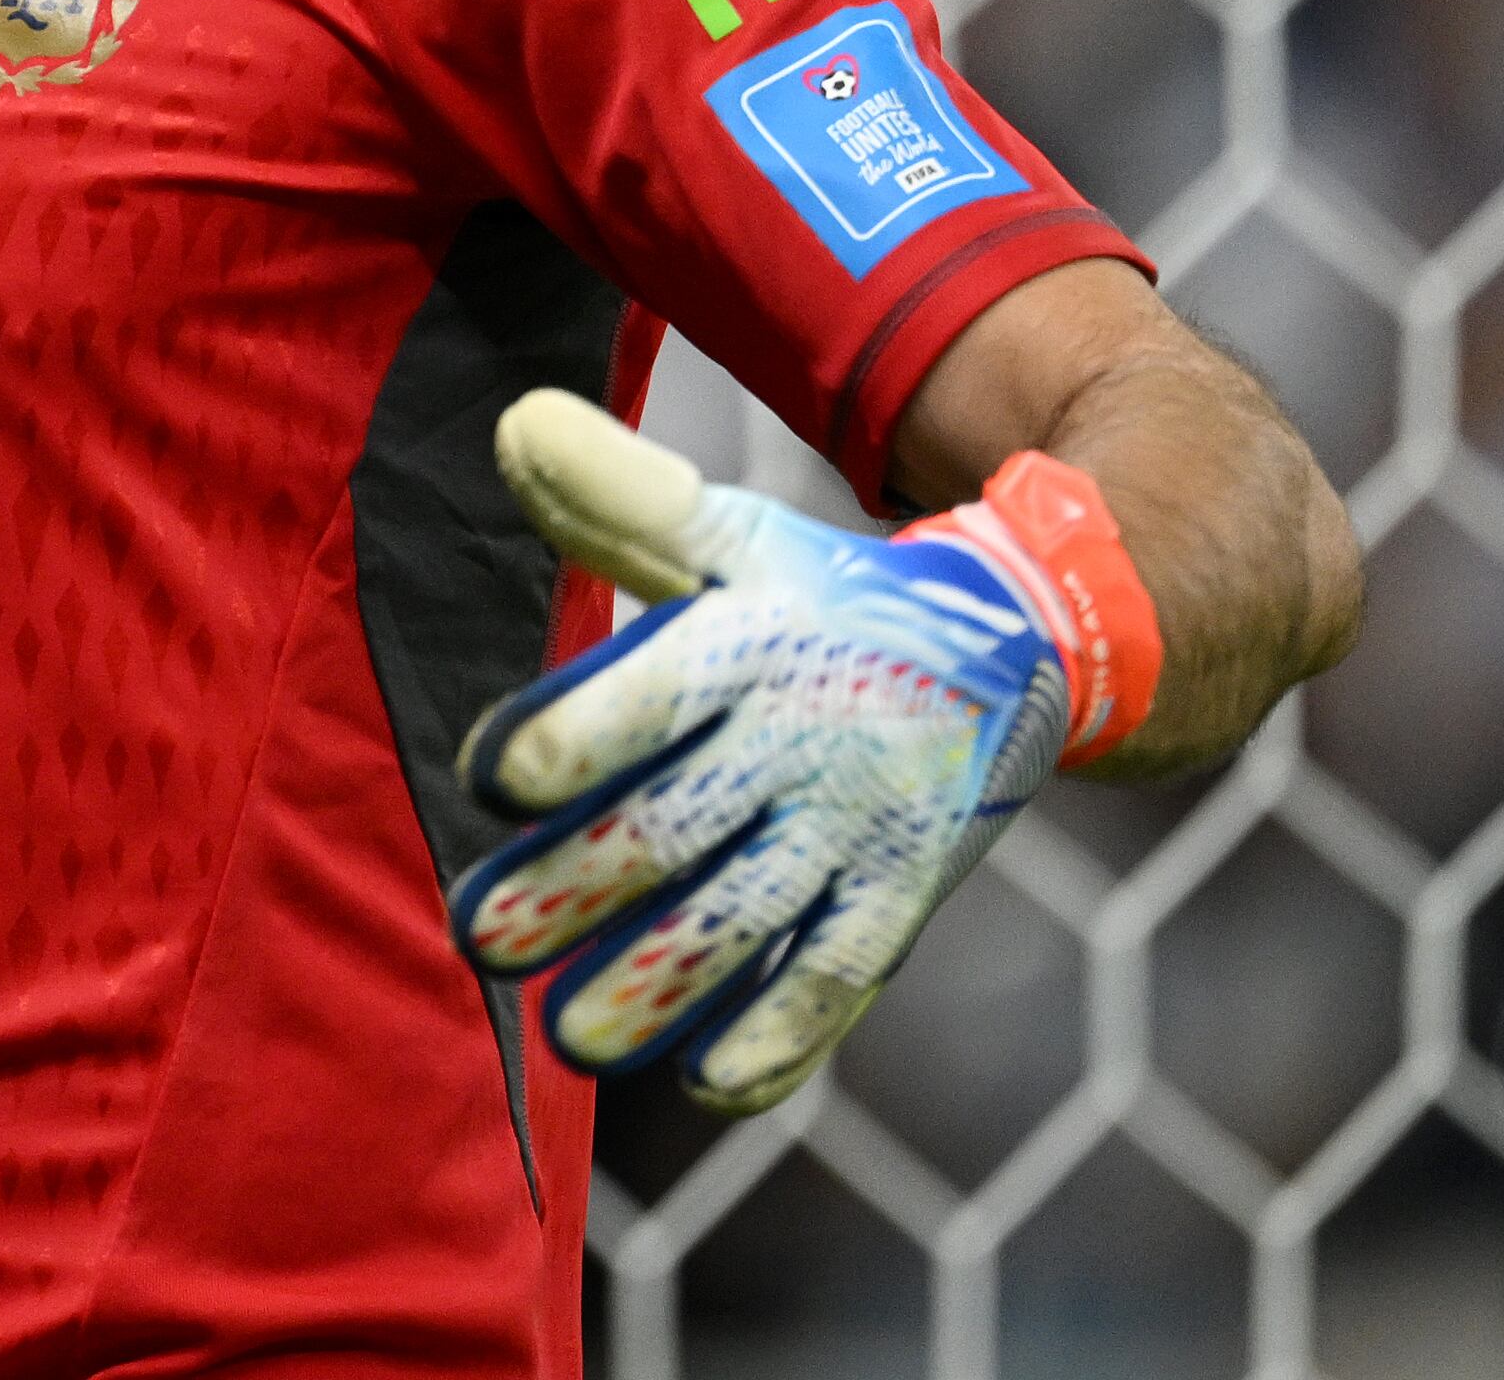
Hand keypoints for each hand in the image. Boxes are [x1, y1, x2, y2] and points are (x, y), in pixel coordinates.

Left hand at [447, 392, 1077, 1115]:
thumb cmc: (830, 593)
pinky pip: (843, 976)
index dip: (575, 731)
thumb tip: (514, 421)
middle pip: (677, 822)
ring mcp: (859, 824)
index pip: (656, 689)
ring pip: (748, 918)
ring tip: (572, 1038)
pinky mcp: (903, 894)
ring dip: (659, 984)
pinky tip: (709, 1082)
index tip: (491, 776)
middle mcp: (804, 735)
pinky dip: (783, 1037)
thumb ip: (617, 496)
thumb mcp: (732, 537)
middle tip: (477, 937)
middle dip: (575, 885)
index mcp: (752, 640)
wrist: (1026, 639)